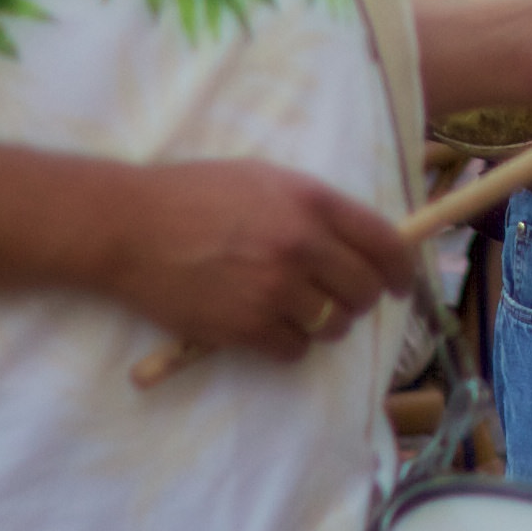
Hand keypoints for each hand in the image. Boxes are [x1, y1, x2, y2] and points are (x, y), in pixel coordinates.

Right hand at [94, 159, 415, 361]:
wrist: (130, 227)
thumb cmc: (195, 195)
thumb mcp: (266, 180)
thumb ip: (316, 209)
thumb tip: (361, 241)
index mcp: (312, 203)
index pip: (385, 244)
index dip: (401, 271)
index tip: (400, 286)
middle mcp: (301, 246)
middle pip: (362, 291)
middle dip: (359, 300)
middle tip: (340, 300)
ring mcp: (274, 289)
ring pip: (332, 326)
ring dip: (323, 324)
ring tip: (296, 310)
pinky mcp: (245, 327)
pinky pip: (293, 350)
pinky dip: (288, 345)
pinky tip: (267, 326)